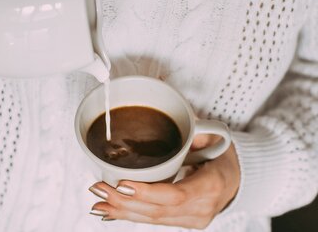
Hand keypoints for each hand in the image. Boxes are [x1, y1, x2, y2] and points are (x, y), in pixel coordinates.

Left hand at [88, 134, 239, 228]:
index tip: (122, 183)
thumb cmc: (224, 157)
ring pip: (153, 219)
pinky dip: (132, 215)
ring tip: (99, 201)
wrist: (236, 180)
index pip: (175, 195)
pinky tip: (112, 212)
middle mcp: (202, 208)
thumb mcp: (215, 138)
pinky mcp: (184, 222)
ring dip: (123, 211)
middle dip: (124, 201)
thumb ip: (195, 129)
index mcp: (211, 185)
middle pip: (157, 210)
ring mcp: (193, 219)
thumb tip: (172, 115)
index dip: (146, 192)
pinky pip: (155, 221)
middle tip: (100, 187)